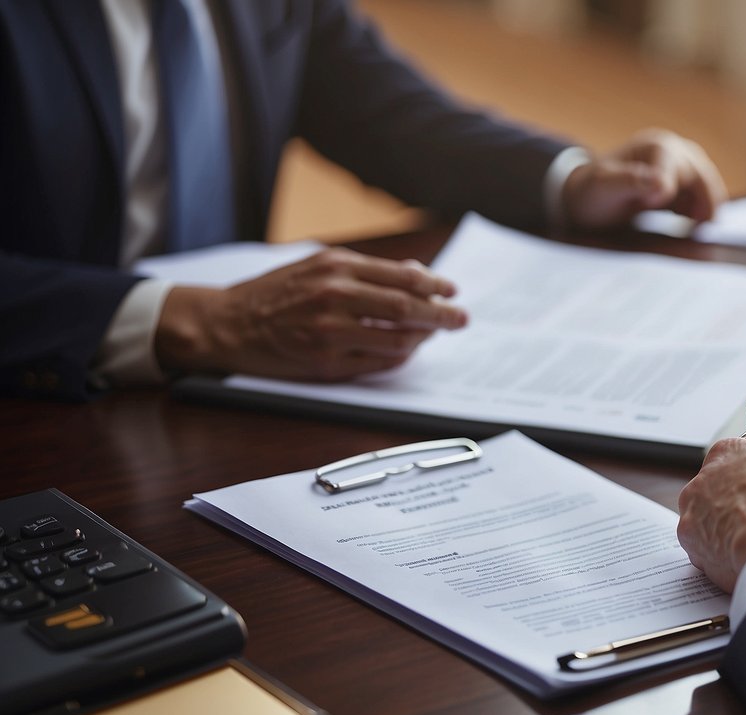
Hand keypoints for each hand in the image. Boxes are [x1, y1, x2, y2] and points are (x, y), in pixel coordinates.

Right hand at [155, 248, 467, 380]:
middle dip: (442, 314)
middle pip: (408, 307)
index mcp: (336, 266)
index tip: (452, 290)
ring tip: (435, 335)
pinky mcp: (325, 362)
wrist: (226, 323)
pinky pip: (378, 362)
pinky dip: (400, 357)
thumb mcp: (316, 265)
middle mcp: (335, 295)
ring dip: (423, 338)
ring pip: (397, 338)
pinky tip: (407, 350)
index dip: (435, 285)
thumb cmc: (275, 293)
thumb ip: (363, 270)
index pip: (402, 276)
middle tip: (461, 318)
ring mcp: (331, 331)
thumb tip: (415, 274)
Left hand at [561, 128, 726, 228]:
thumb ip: (630, 182)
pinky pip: (701, 200)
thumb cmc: (591, 193)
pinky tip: (692, 229)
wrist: (586, 201)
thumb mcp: (603, 188)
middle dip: (705, 202)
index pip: (676, 167)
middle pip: (702, 176)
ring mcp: (680, 170)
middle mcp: (674, 153)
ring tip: (697, 231)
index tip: (653, 205)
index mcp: (656, 146)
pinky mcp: (682, 189)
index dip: (669, 188)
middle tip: (700, 229)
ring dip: (706, 209)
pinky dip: (701, 214)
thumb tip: (661, 184)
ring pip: (706, 189)